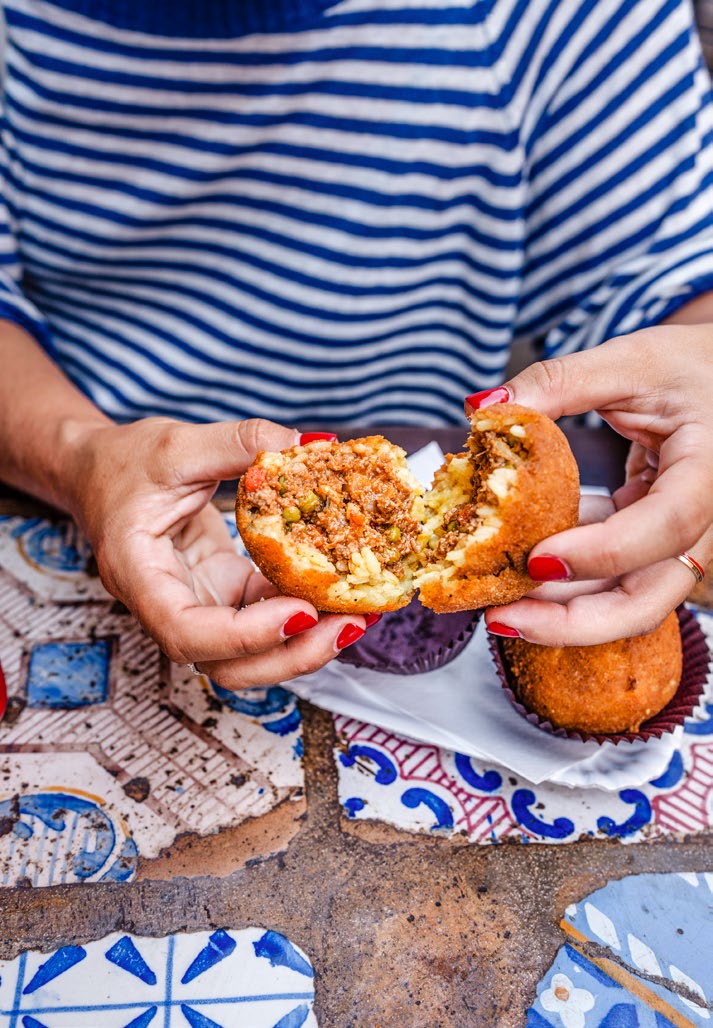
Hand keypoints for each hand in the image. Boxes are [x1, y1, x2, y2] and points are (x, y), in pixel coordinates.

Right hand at [65, 417, 366, 687]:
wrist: (100, 473)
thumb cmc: (124, 463)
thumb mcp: (176, 443)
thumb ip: (238, 442)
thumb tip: (305, 444)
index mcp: (140, 576)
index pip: (186, 632)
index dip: (246, 634)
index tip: (300, 612)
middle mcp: (168, 605)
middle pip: (227, 664)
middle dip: (292, 655)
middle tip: (350, 623)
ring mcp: (200, 604)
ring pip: (251, 655)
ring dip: (306, 644)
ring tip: (358, 614)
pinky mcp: (225, 594)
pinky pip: (267, 619)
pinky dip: (305, 613)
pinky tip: (342, 592)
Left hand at [465, 324, 712, 644]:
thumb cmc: (690, 366)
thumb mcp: (628, 361)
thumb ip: (557, 382)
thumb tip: (486, 408)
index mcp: (710, 470)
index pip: (666, 526)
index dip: (602, 553)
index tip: (538, 560)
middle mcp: (706, 520)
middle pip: (649, 598)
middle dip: (574, 622)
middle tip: (503, 617)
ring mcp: (682, 541)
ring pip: (630, 601)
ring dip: (562, 611)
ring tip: (497, 605)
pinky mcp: (656, 544)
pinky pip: (614, 578)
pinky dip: (569, 582)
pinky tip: (520, 574)